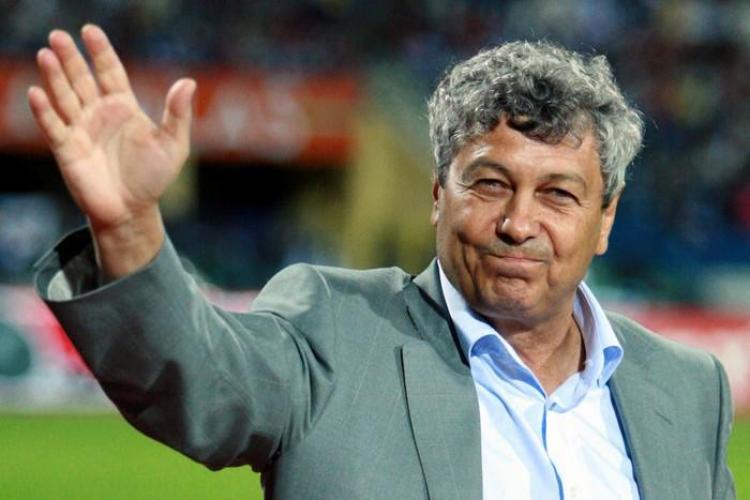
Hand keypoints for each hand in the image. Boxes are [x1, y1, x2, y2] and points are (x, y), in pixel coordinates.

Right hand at [27, 25, 195, 276]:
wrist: (133, 211)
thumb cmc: (154, 178)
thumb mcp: (173, 145)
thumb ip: (177, 114)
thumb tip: (189, 82)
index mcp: (123, 106)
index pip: (109, 71)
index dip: (100, 51)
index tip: (90, 31)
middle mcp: (98, 112)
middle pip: (82, 78)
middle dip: (71, 58)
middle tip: (59, 36)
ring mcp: (80, 129)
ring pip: (64, 96)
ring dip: (54, 77)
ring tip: (46, 55)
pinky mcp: (66, 148)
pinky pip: (52, 126)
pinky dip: (44, 110)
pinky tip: (37, 93)